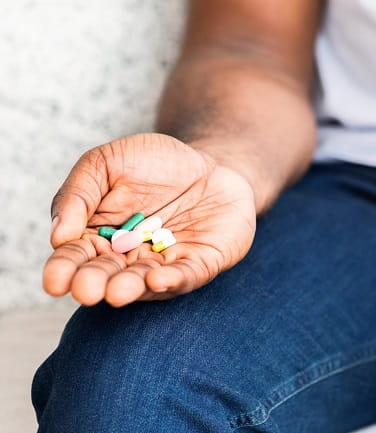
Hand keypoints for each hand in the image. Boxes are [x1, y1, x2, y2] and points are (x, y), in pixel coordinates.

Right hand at [43, 133, 255, 306]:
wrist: (210, 165)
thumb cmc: (154, 164)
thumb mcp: (106, 163)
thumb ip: (78, 195)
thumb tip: (57, 236)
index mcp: (98, 237)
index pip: (76, 256)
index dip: (64, 269)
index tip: (54, 282)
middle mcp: (128, 258)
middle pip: (107, 274)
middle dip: (95, 283)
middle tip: (86, 291)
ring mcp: (164, 264)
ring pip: (143, 281)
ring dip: (130, 288)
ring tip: (116, 293)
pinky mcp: (199, 264)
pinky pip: (185, 275)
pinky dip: (172, 280)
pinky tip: (158, 279)